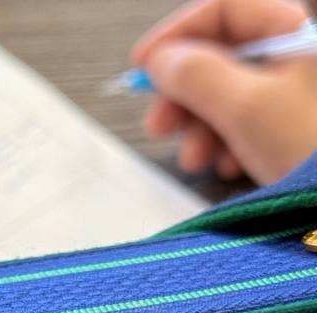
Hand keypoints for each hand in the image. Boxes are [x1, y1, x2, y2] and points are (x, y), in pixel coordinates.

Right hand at [133, 0, 316, 183]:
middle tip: (159, 127)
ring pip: (225, 94)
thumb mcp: (244, 107)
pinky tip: (228, 166)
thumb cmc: (309, 146)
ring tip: (197, 159)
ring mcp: (293, 90)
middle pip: (218, 56)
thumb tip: (160, 60)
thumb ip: (195, 76)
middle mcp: (292, 54)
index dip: (177, 33)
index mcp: (291, 31)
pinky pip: (243, 122)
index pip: (223, 9)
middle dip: (182, 95)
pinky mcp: (291, 124)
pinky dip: (224, 143)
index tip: (144, 65)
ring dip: (199, 127)